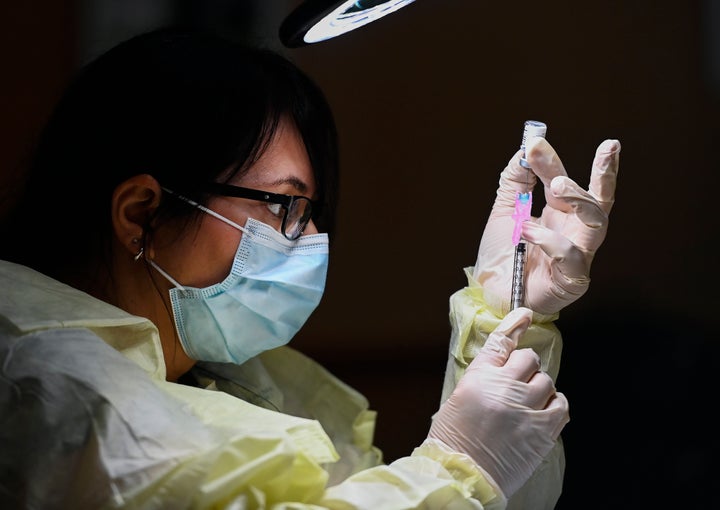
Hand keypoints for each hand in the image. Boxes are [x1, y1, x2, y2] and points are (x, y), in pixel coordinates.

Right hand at [428, 307, 568, 498]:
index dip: (515, 324)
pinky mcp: (542, 431)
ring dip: (539, 388)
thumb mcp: (460, 397)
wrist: (462, 474)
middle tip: (517, 383)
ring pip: (546, 381)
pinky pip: (560, 405)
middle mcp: (503, 388)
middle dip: (525, 367)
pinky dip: (554, 405)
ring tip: (527, 403)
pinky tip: (543, 412)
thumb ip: (484, 376)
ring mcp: (525, 409)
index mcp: (479, 378)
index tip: (525, 314)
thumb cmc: (455, 439)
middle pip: (528, 359)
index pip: (501, 341)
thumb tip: (506, 362)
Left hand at [473, 137, 620, 315]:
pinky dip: (550, 239)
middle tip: (606, 147)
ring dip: (580, 199)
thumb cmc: (503, 256)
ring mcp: (578, 254)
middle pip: (599, 199)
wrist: (490, 295)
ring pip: (598, 222)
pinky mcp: (573, 278)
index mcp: (558, 213)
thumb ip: (515, 182)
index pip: (565, 182)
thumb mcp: (505, 212)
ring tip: (556, 185)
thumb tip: (525, 150)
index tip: (536, 140)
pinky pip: (572, 255)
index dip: (553, 160)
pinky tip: (528, 232)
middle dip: (605, 172)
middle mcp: (573, 231)